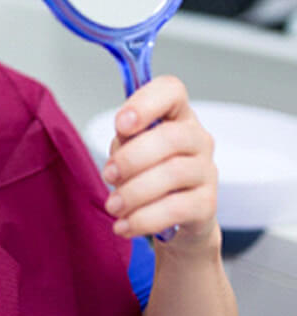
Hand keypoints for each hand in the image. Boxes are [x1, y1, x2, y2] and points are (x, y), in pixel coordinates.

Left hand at [102, 76, 218, 247]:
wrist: (177, 218)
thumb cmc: (149, 170)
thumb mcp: (131, 146)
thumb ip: (126, 136)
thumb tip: (123, 138)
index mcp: (176, 114)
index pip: (171, 90)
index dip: (146, 103)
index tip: (121, 124)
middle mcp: (197, 138)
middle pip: (170, 138)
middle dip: (131, 158)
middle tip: (108, 174)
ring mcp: (207, 171)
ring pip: (172, 174)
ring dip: (133, 192)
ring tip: (113, 205)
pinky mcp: (208, 204)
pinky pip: (175, 209)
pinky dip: (143, 218)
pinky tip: (124, 225)